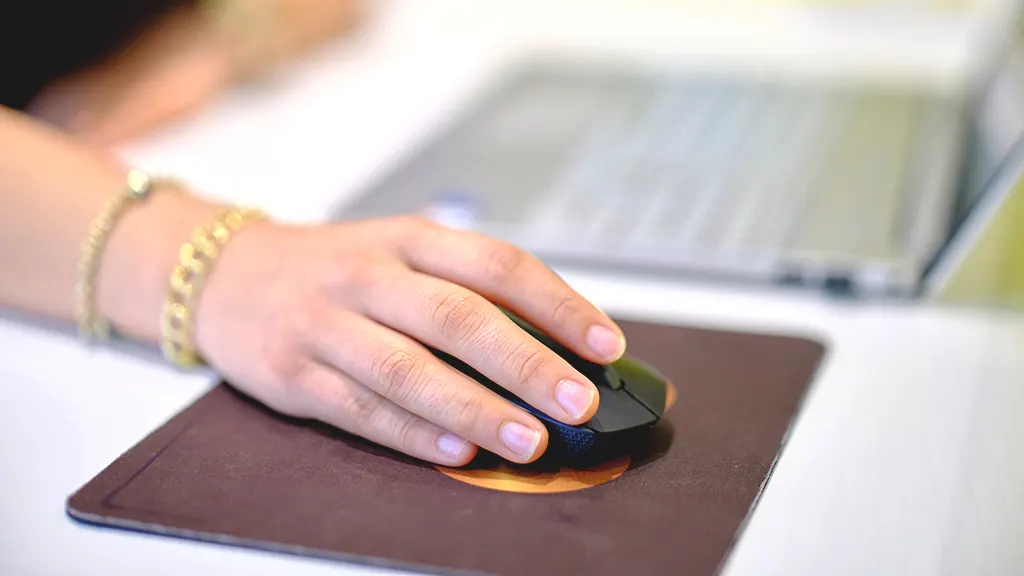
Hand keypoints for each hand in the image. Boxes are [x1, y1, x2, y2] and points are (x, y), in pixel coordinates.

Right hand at [194, 216, 626, 465]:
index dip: (557, 304)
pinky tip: (456, 452)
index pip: (497, 264)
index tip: (607, 346)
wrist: (226, 274)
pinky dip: (411, 433)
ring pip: (407, 369)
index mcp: (409, 240)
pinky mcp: (292, 373)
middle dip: (525, 363)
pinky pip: (360, 409)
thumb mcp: (399, 255)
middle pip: (456, 317)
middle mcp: (368, 275)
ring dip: (474, 408)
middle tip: (578, 403)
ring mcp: (326, 324)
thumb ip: (465, 291)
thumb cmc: (338, 270)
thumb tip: (554, 348)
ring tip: (528, 441)